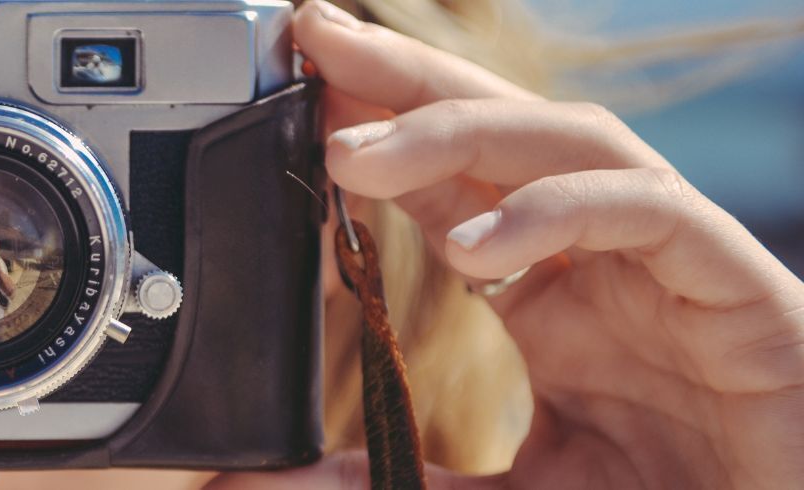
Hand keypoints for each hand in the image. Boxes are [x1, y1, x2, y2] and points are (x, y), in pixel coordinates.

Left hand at [213, 2, 803, 487]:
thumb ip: (407, 481)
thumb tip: (286, 478)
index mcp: (553, 297)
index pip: (454, 183)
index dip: (380, 130)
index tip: (299, 92)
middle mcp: (607, 261)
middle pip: (503, 131)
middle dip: (408, 80)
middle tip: (313, 38)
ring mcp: (674, 262)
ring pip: (570, 144)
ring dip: (458, 133)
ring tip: (356, 154)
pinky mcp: (739, 286)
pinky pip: (648, 212)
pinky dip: (558, 211)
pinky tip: (473, 242)